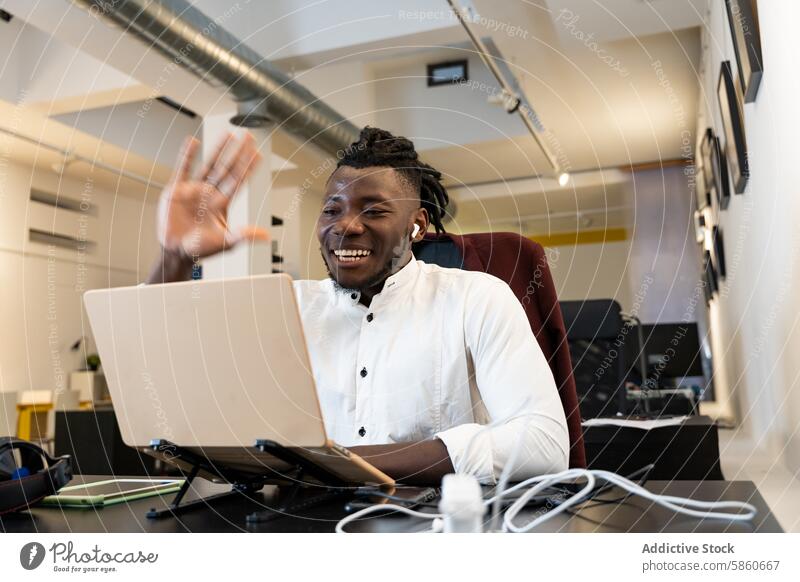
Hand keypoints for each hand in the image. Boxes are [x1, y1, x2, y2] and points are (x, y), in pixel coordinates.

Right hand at [157, 132, 267, 262]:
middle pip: (227, 168)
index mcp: (222, 203)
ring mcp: (194, 189)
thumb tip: (266, 236)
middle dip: (238, 152)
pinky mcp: (176, 190)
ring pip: (209, 164)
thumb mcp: (225, 242)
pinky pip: (182, 168)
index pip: (238, 180)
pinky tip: (193, 141)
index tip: (257, 153)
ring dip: (218, 149)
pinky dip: (187, 155)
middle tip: (248, 136)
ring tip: (228, 133)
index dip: (248, 167)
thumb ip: (244, 235)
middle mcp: (210, 193)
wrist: (176, 251)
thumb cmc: (201, 248)